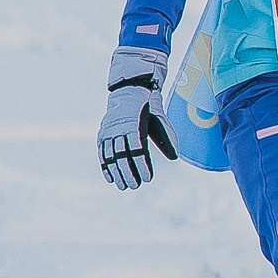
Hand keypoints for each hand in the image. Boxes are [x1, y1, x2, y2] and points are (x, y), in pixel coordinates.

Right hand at [98, 48, 175, 192]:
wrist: (130, 90)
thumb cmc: (149, 107)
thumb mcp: (160, 118)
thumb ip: (167, 136)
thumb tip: (175, 157)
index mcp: (134, 124)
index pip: (137, 149)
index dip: (142, 165)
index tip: (148, 178)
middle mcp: (119, 128)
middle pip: (122, 155)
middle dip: (128, 172)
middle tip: (135, 186)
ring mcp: (109, 131)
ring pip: (111, 156)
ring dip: (117, 172)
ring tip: (124, 186)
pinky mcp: (103, 134)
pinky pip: (102, 152)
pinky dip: (105, 166)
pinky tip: (110, 179)